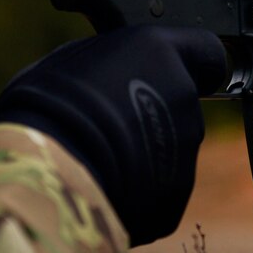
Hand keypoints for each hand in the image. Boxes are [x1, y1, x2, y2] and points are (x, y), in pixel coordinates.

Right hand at [0, 25, 226, 244]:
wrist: (46, 167)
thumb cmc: (46, 102)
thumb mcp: (75, 58)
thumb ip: (115, 62)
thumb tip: (116, 70)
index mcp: (161, 53)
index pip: (207, 53)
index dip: (190, 65)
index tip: (164, 75)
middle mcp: (184, 99)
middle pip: (181, 106)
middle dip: (152, 113)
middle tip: (107, 124)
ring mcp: (185, 152)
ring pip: (168, 150)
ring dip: (141, 153)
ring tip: (95, 160)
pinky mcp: (174, 199)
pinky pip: (155, 191)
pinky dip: (134, 191)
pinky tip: (98, 187)